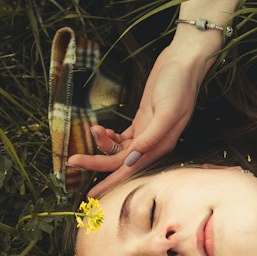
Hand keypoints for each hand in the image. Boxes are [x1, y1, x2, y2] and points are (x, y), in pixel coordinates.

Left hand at [67, 27, 218, 197]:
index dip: (109, 181)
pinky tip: (101, 129)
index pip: (129, 170)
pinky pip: (122, 137)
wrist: (183, 62)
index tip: (89, 193)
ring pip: (119, 148)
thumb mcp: (166, 111)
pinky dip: (109, 136)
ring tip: (93, 129)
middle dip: (96, 161)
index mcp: (161, 146)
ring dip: (103, 143)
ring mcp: (147, 133)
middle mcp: (153, 144)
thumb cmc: (178, 85)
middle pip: (119, 161)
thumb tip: (130, 160)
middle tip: (73, 160)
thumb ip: (150, 138)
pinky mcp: (142, 121)